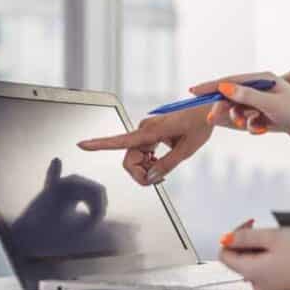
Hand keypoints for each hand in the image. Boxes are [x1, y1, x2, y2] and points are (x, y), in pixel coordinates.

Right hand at [76, 105, 212, 184]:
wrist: (208, 110)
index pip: (121, 140)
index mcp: (151, 130)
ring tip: (164, 169)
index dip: (99, 144)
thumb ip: (167, 165)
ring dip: (146, 169)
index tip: (82, 144)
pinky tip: (160, 163)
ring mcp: (146, 131)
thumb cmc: (199, 124)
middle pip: (129, 159)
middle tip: (160, 179)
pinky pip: (141, 153)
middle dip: (139, 173)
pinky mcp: (150, 134)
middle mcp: (144, 130)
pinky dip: (148, 162)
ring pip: (135, 158)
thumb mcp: (186, 149)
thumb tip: (150, 177)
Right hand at [191, 72, 289, 164]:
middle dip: (224, 108)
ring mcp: (267, 102)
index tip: (193, 92)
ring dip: (240, 118)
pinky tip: (261, 130)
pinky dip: (252, 126)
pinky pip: (251, 120)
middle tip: (212, 119)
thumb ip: (245, 96)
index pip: (231, 79)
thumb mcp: (270, 105)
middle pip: (234, 96)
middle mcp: (264, 88)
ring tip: (248, 126)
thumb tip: (223, 86)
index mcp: (265, 78)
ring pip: (242, 110)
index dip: (211, 86)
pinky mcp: (270, 116)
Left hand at [219, 225, 289, 289]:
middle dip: (249, 242)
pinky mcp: (287, 285)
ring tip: (282, 237)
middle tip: (266, 228)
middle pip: (241, 261)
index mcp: (252, 273)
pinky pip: (272, 270)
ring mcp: (274, 287)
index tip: (247, 226)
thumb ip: (247, 237)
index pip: (225, 255)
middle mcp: (260, 285)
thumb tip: (229, 238)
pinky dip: (275, 256)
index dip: (233, 236)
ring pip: (257, 264)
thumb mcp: (274, 236)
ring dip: (263, 248)